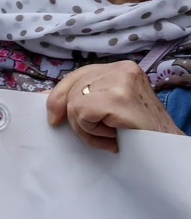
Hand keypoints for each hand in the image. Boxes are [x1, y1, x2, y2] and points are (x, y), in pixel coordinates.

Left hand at [46, 61, 182, 151]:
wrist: (167, 150)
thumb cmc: (141, 132)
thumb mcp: (112, 107)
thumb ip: (88, 97)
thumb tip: (51, 103)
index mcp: (120, 68)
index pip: (77, 75)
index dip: (60, 95)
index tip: (54, 116)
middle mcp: (121, 68)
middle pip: (72, 89)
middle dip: (77, 118)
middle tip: (99, 135)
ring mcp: (120, 81)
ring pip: (74, 103)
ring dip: (86, 128)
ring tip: (110, 136)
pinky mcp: (117, 98)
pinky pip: (81, 113)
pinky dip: (91, 131)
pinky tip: (112, 136)